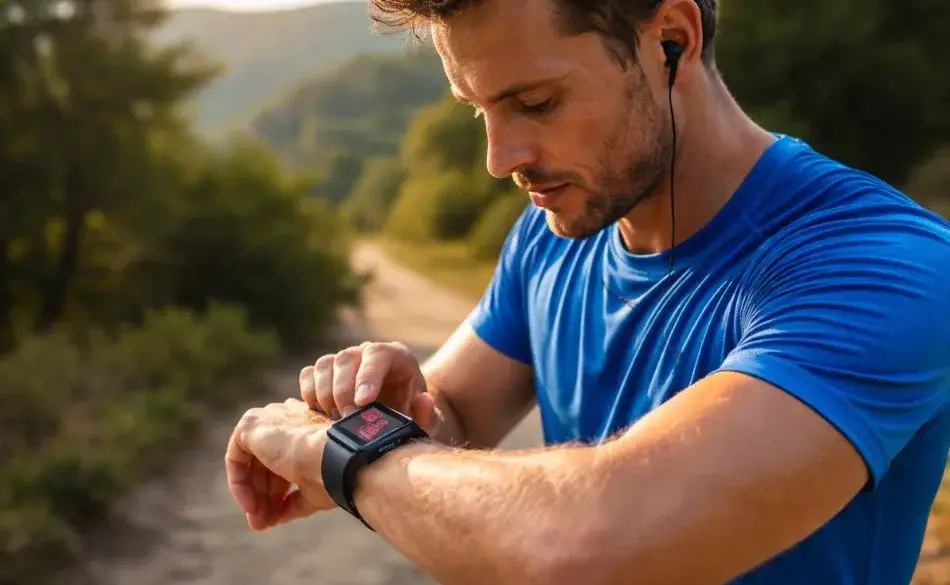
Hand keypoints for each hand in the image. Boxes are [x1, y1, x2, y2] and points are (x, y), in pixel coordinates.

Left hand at [225, 398, 334, 530]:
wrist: (337, 457)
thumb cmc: (334, 472)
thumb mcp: (313, 489)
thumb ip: (292, 500)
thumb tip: (275, 517)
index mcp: (305, 427)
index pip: (284, 460)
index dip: (279, 491)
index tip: (279, 515)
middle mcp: (286, 418)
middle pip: (265, 463)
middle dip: (264, 497)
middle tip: (265, 522)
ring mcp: (269, 418)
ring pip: (251, 463)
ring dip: (253, 495)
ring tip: (260, 521)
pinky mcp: (250, 424)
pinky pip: (236, 458)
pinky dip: (239, 484)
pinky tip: (251, 505)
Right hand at [299, 341, 441, 432]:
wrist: (398, 417)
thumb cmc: (413, 416)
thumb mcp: (428, 419)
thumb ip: (428, 414)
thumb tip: (424, 402)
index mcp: (396, 356)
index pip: (378, 354)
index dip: (367, 376)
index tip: (363, 402)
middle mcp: (367, 352)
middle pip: (345, 359)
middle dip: (343, 392)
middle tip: (348, 419)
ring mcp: (344, 361)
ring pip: (324, 365)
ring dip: (324, 394)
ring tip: (335, 419)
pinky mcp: (325, 374)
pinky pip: (308, 374)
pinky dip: (309, 393)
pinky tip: (320, 413)